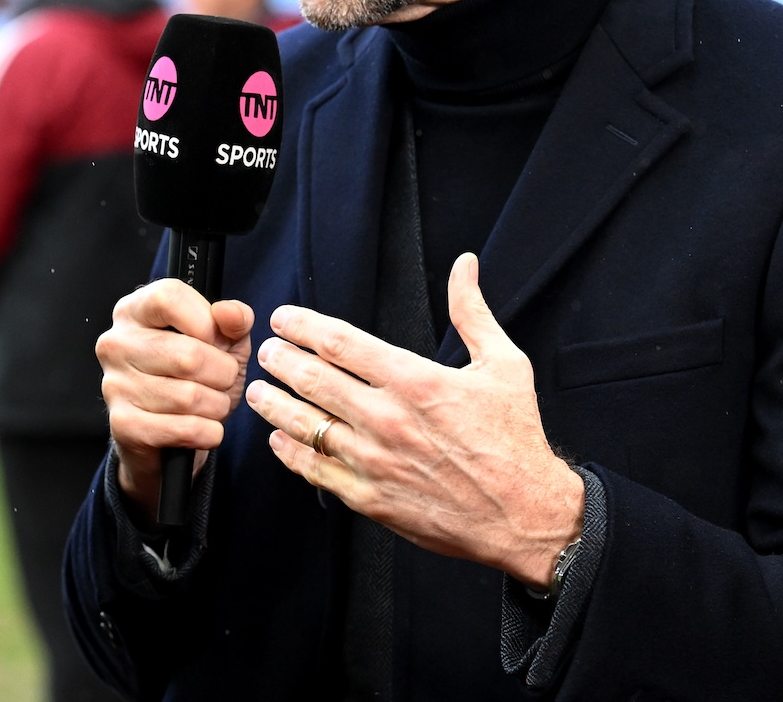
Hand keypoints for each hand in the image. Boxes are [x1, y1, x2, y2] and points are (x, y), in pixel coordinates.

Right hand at [97, 278, 254, 522]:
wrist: (166, 433)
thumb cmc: (193, 377)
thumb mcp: (221, 341)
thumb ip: (234, 320)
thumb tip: (232, 314)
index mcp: (135, 310)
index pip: (169, 298)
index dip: (206, 322)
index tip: (217, 342)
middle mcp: (116, 343)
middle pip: (188, 355)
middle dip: (223, 375)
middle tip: (223, 381)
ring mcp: (115, 384)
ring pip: (189, 397)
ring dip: (217, 406)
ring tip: (212, 404)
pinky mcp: (123, 425)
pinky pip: (184, 429)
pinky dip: (208, 432)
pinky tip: (205, 428)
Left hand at [245, 253, 583, 585]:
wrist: (526, 516)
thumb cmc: (515, 441)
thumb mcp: (505, 365)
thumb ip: (472, 312)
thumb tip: (464, 267)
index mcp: (415, 381)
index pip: (340, 343)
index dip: (303, 326)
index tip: (284, 319)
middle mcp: (388, 418)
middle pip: (313, 380)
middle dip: (280, 360)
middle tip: (265, 351)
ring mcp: (375, 460)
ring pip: (305, 425)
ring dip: (274, 405)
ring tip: (257, 391)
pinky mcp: (370, 498)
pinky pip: (316, 471)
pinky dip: (291, 453)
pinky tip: (280, 441)